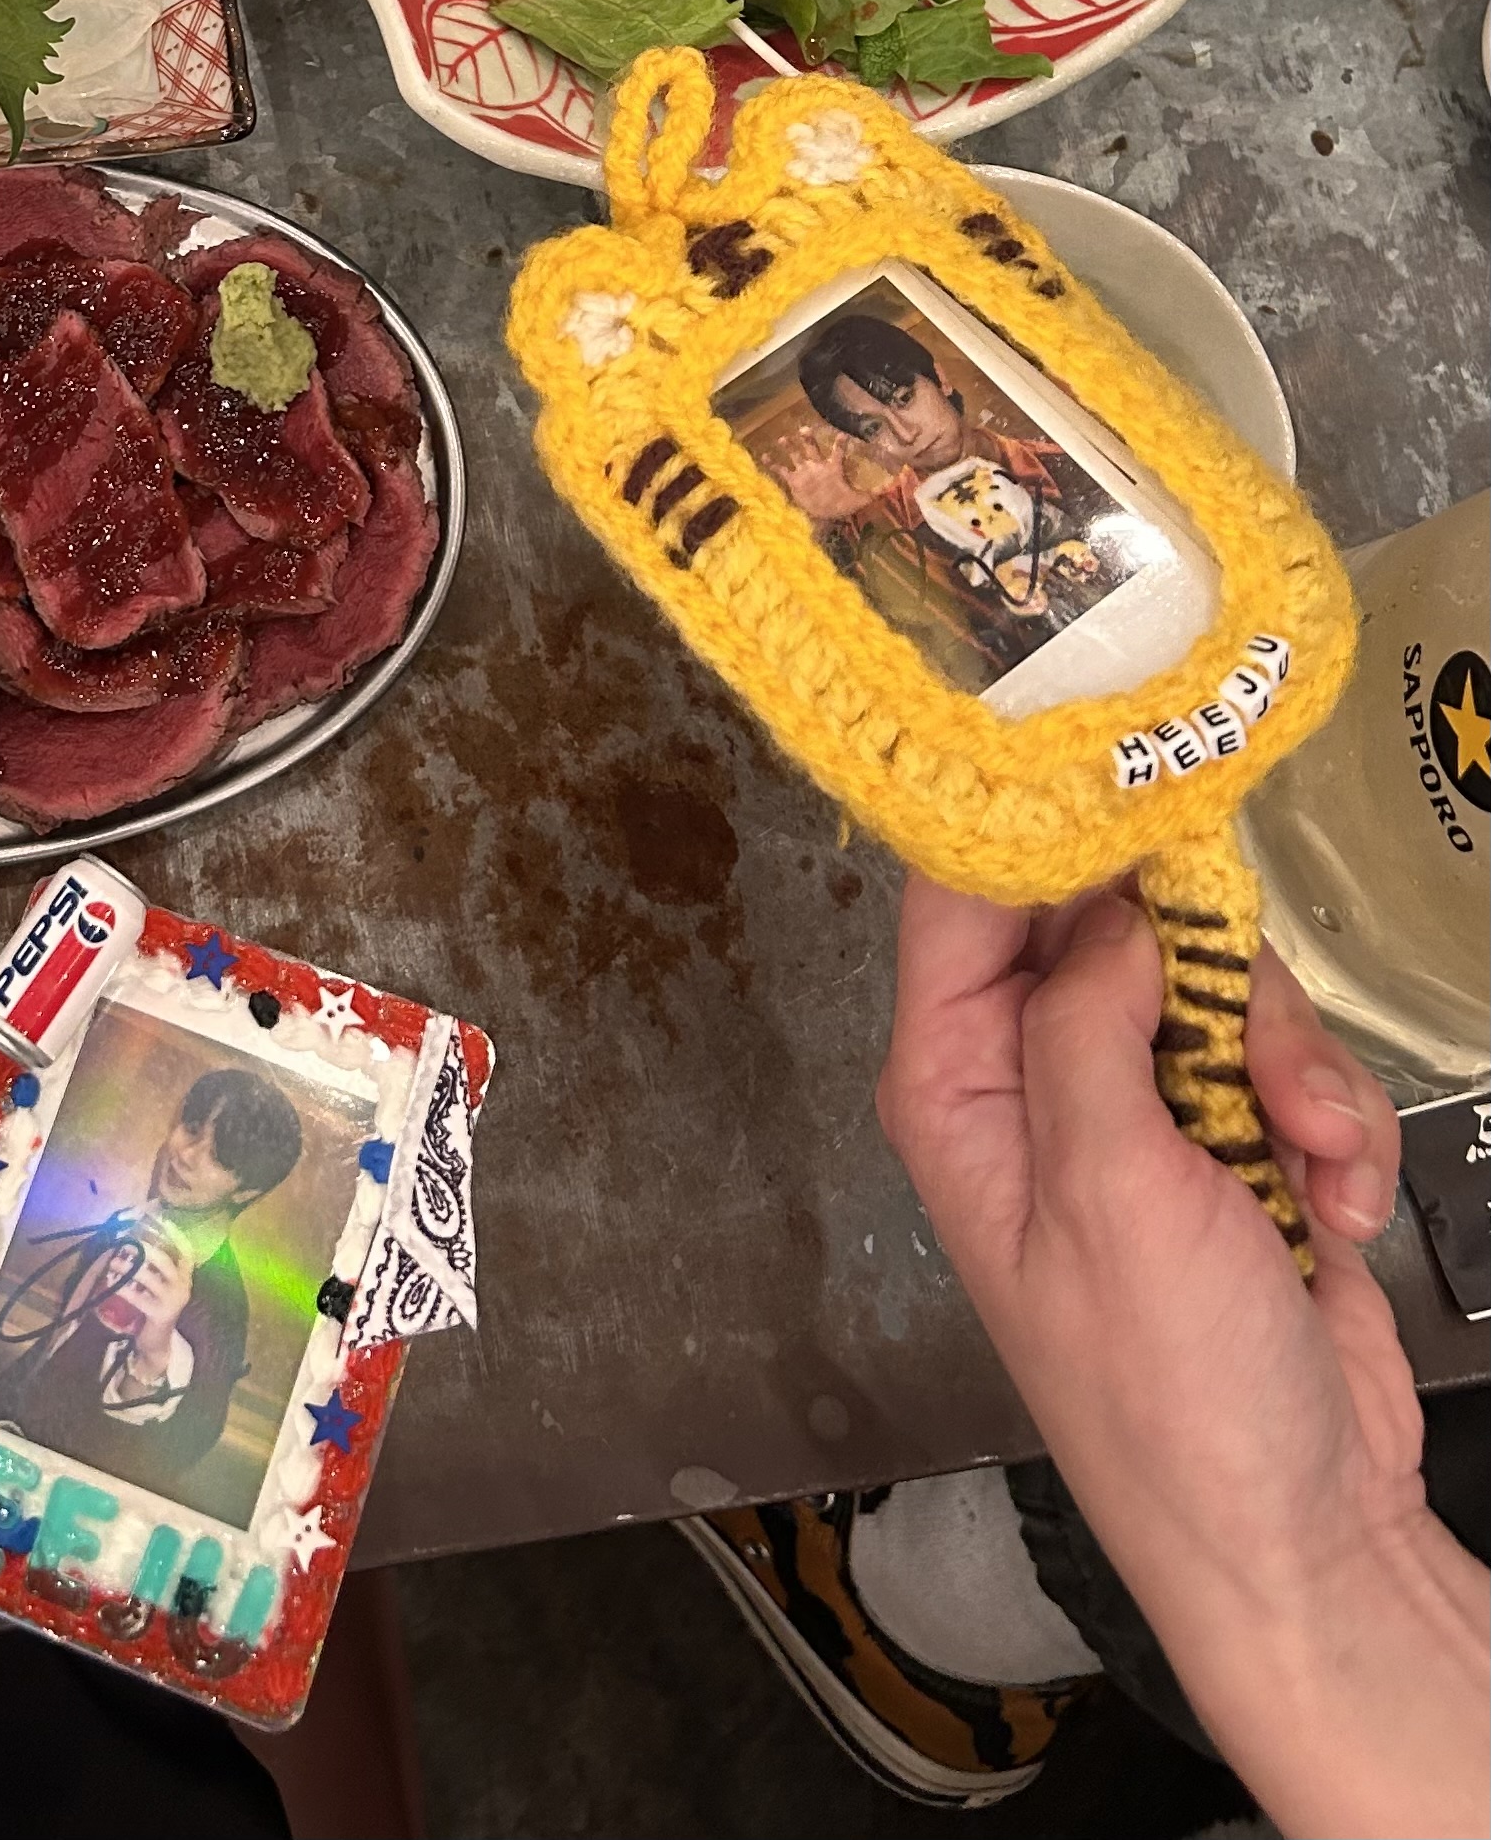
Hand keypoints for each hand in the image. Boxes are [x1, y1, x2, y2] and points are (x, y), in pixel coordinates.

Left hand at [117, 1226, 192, 1369]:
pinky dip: (124, 1289)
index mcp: (185, 1277)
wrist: (157, 1342)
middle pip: (165, 1262)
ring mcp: (173, 1302)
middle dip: (145, 1250)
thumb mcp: (159, 1286)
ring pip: (150, 1278)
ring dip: (129, 1268)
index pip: (186, 1252)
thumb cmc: (154, 1307)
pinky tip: (113, 1282)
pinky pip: (139, 1298)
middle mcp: (183, 1287)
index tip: (161, 1220)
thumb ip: (154, 1268)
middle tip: (126, 1243)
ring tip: (113, 1262)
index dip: (176, 1235)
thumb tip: (134, 1242)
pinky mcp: (160, 1315)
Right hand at [769, 431, 869, 523]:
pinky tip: (764, 455)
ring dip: (789, 447)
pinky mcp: (793, 481)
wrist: (824, 517)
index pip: (837, 452)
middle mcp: (817, 466)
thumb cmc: (842, 505)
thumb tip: (893, 488)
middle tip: (805, 428)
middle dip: (808, 439)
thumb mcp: (860, 499)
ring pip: (795, 454)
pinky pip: (781, 470)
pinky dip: (772, 463)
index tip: (843, 435)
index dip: (840, 444)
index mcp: (833, 468)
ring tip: (782, 438)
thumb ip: (875, 493)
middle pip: (812, 448)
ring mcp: (804, 472)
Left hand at [877, 875, 1486, 1836]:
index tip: (1109, 753)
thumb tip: (1104, 906)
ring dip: (1290, 1066)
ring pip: (1219, 985)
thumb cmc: (1172, 1395)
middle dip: (1210, 974)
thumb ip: (1088, 1027)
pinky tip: (1334, 1208)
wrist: (1308, 1537)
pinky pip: (1289, 1063)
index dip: (1027, 819)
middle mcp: (1032, 1082)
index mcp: (957, 1086)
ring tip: (1310, 1163)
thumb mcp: (1110, 1195)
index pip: (958, 899)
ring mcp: (1139, 1112)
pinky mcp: (1234, 1143)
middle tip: (1250, 1048)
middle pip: (1112, 922)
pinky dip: (1332, 1127)